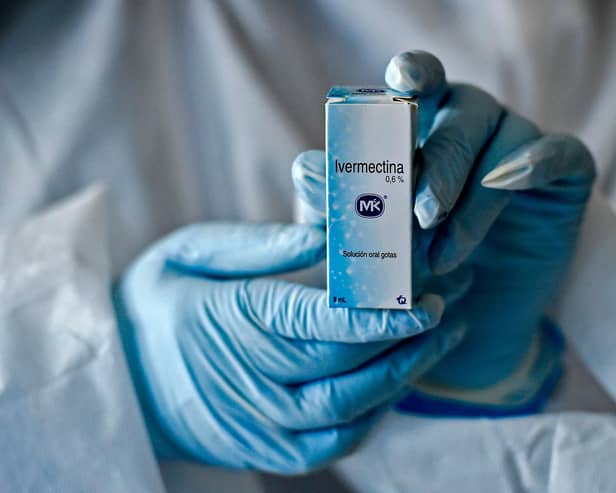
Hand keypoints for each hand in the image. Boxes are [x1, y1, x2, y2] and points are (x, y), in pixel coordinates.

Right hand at [113, 222, 462, 472]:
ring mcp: (257, 424)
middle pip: (341, 365)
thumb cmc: (158, 301)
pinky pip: (334, 443)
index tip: (423, 297)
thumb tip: (327, 235)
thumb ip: (260, 246)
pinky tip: (398, 376)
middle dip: (401, 337)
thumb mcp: (192, 251)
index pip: (313, 322)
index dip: (373, 313)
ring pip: (346, 412)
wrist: (122, 377)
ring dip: (400, 375)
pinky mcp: (267, 450)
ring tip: (438, 337)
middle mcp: (245, 381)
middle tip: (444, 303)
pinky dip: (374, 411)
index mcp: (226, 321)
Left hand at [293, 51, 594, 413]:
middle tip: (419, 214)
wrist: (472, 313)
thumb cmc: (410, 264)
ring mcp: (516, 144)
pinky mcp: (561, 173)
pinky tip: (507, 181)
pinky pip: (559, 154)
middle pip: (458, 116)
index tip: (400, 84)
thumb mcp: (367, 240)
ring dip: (470, 199)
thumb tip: (306, 169)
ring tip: (442, 257)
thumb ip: (338, 204)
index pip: (419, 85)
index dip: (412, 75)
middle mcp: (469, 125)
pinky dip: (534, 164)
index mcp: (423, 127)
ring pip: (501, 143)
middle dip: (438, 164)